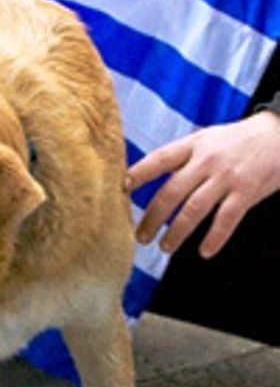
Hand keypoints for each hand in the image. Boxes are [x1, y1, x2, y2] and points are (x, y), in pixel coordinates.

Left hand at [126, 111, 279, 257]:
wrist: (279, 134)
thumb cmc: (236, 140)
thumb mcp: (205, 139)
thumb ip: (181, 156)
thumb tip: (146, 173)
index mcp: (193, 145)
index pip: (159, 159)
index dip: (139, 173)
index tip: (122, 188)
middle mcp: (207, 161)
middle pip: (171, 192)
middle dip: (152, 217)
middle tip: (140, 236)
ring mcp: (227, 178)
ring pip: (194, 210)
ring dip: (176, 232)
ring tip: (164, 247)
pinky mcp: (247, 193)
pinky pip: (227, 220)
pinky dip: (214, 238)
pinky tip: (204, 251)